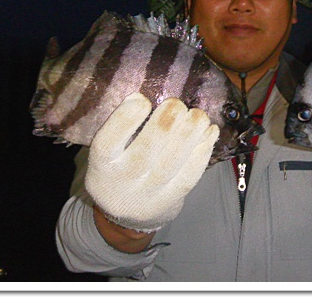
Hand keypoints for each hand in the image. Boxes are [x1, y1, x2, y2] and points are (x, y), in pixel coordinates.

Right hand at [85, 92, 218, 232]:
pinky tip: (210, 131)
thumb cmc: (119, 169)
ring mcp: (149, 194)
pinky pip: (191, 174)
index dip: (125, 118)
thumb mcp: (109, 153)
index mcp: (101, 166)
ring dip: (190, 132)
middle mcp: (123, 182)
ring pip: (172, 161)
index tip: (141, 98)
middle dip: (167, 121)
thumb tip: (151, 95)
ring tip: (198, 114)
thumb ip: (123, 130)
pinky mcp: (172, 200)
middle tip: (177, 103)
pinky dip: (203, 149)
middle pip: (146, 150)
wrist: (128, 215)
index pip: (107, 143)